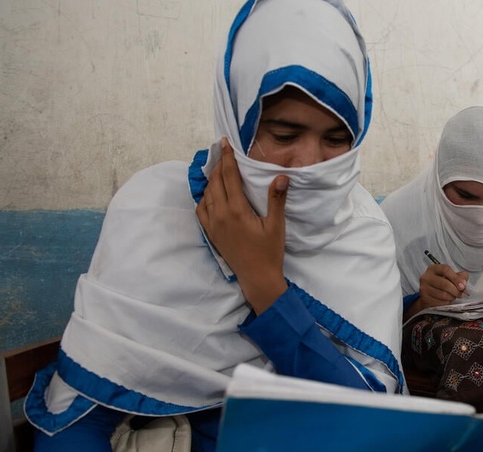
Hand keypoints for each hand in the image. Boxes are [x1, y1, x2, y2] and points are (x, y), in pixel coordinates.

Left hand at [196, 137, 288, 313]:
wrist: (256, 278)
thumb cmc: (269, 252)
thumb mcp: (276, 226)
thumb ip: (276, 200)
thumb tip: (281, 176)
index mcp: (236, 210)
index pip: (229, 177)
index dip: (227, 158)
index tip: (225, 143)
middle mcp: (220, 215)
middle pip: (215, 182)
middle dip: (218, 164)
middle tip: (221, 150)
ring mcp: (213, 225)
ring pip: (206, 194)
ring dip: (211, 179)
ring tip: (218, 169)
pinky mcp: (211, 233)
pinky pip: (201, 210)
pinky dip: (205, 197)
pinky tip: (211, 194)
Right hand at [405, 264, 468, 319]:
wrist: (429, 296)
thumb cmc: (442, 284)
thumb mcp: (451, 277)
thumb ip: (460, 276)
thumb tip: (463, 282)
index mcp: (433, 268)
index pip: (445, 269)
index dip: (456, 278)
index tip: (463, 286)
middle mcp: (426, 277)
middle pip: (444, 283)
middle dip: (455, 290)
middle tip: (461, 294)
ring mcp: (424, 288)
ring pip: (442, 294)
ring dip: (452, 297)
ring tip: (454, 297)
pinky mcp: (424, 299)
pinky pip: (440, 302)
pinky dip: (446, 302)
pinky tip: (447, 300)